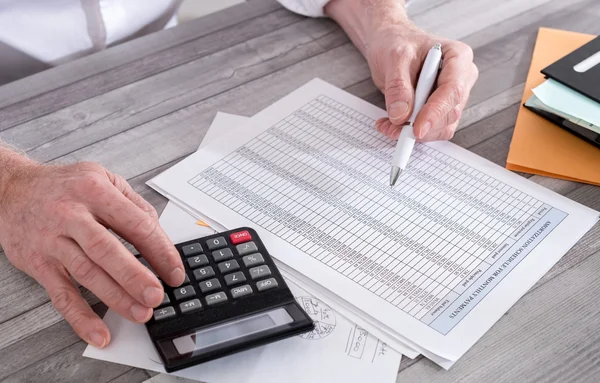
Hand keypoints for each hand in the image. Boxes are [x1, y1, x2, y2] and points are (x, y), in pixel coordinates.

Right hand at [0, 160, 184, 347]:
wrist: (11, 190)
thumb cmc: (63, 186)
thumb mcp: (102, 179)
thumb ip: (133, 204)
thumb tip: (159, 234)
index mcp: (96, 191)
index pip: (136, 224)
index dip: (160, 250)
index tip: (175, 271)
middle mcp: (73, 215)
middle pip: (108, 250)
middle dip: (135, 276)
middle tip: (157, 295)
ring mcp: (53, 240)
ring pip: (86, 273)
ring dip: (115, 297)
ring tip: (140, 313)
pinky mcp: (38, 263)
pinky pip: (61, 294)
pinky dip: (80, 316)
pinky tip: (98, 332)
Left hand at [326, 0, 478, 140]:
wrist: (391, 45)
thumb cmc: (397, 42)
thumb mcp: (394, 58)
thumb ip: (398, 86)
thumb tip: (401, 116)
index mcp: (458, 57)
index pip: (453, 90)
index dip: (435, 112)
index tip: (417, 129)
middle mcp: (461, 78)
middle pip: (450, 112)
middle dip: (421, 126)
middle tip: (392, 129)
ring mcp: (452, 96)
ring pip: (442, 126)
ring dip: (414, 132)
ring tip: (387, 125)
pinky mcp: (440, 109)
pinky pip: (431, 129)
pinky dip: (411, 132)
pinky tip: (392, 125)